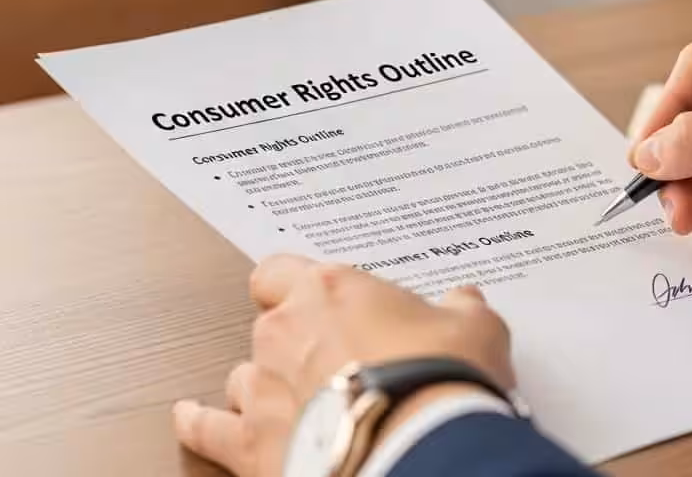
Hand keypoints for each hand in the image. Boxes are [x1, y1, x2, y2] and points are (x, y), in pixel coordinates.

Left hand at [173, 256, 513, 476]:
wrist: (419, 452)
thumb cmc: (440, 379)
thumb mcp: (473, 328)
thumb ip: (462, 308)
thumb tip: (466, 300)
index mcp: (331, 288)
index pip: (281, 269)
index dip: (291, 283)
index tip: (309, 296)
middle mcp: (286, 330)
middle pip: (268, 323)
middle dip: (293, 340)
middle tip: (330, 358)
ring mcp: (262, 388)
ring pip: (242, 375)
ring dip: (262, 385)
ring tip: (293, 402)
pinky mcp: (249, 447)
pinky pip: (207, 431)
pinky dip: (198, 424)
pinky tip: (188, 418)